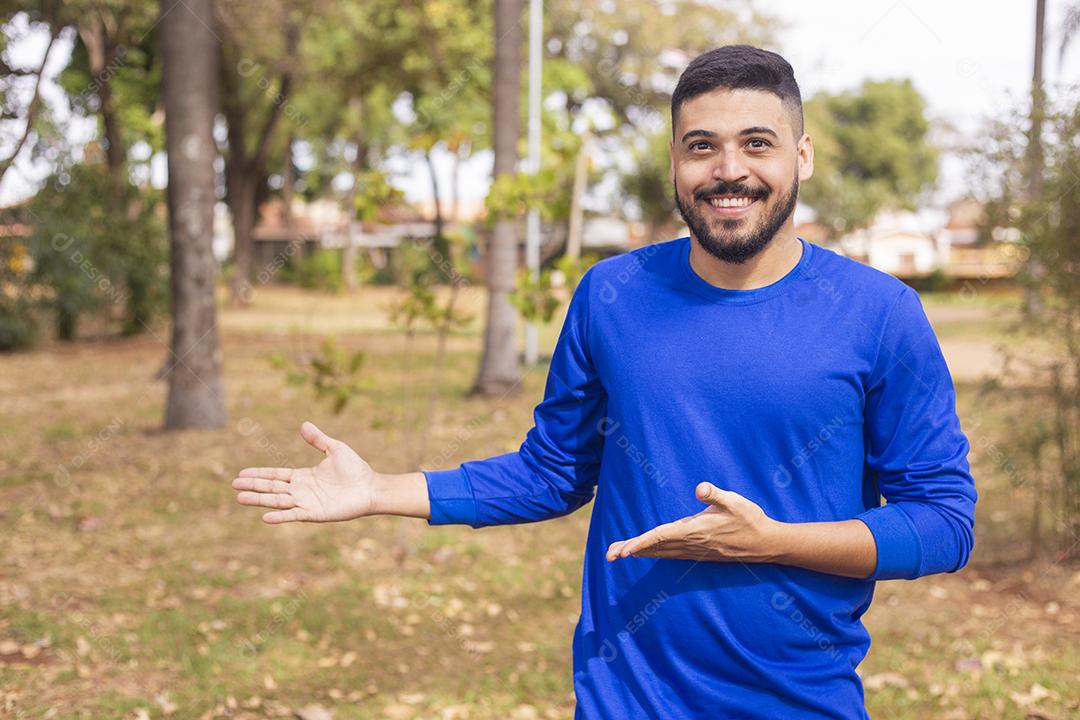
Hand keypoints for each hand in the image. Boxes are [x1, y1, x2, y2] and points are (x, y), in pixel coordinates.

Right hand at [232, 421, 378, 523]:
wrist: (371, 487)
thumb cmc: (355, 469)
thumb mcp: (335, 449)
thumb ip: (318, 439)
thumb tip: (303, 424)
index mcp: (303, 476)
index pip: (276, 475)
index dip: (259, 474)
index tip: (241, 473)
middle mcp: (301, 490)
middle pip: (272, 487)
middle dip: (253, 485)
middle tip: (233, 485)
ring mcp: (306, 502)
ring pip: (277, 501)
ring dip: (259, 499)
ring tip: (240, 498)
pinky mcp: (314, 513)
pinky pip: (293, 515)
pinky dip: (280, 516)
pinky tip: (265, 517)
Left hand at [606, 482, 779, 562]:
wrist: (767, 544)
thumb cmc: (750, 519)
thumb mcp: (735, 502)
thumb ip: (716, 495)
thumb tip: (700, 488)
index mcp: (696, 531)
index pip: (661, 537)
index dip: (641, 543)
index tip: (624, 551)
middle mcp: (692, 544)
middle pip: (655, 548)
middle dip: (631, 550)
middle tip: (609, 555)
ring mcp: (695, 551)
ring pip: (661, 553)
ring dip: (640, 552)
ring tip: (619, 553)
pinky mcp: (699, 553)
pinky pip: (670, 555)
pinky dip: (655, 554)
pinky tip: (648, 553)